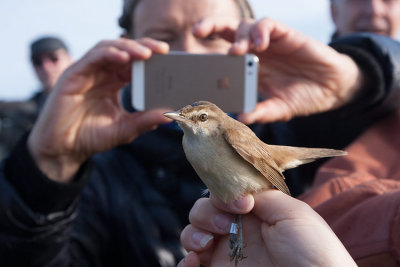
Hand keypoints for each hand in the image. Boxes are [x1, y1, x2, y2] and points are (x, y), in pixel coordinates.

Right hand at [28, 38, 170, 181]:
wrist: (64, 149)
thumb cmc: (91, 137)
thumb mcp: (125, 129)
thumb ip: (145, 121)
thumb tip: (170, 115)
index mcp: (114, 83)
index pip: (135, 64)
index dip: (152, 60)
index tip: (170, 60)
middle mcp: (102, 74)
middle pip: (125, 51)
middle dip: (145, 48)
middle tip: (163, 50)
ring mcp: (87, 72)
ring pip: (110, 49)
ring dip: (129, 48)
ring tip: (147, 53)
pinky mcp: (73, 75)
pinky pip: (93, 58)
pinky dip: (109, 53)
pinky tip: (124, 57)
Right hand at [179, 191, 355, 266]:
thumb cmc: (313, 251)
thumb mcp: (293, 213)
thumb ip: (262, 195)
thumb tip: (238, 190)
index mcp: (255, 212)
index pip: (225, 193)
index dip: (224, 193)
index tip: (240, 203)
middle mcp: (238, 230)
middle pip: (204, 210)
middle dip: (207, 212)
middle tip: (227, 224)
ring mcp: (227, 253)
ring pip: (192, 234)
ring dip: (192, 233)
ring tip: (207, 243)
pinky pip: (190, 264)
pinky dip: (185, 262)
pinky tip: (194, 261)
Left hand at [194, 17, 362, 123]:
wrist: (333, 88)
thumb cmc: (303, 97)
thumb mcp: (279, 108)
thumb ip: (261, 111)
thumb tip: (242, 117)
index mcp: (247, 69)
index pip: (221, 55)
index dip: (206, 54)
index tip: (190, 61)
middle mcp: (254, 52)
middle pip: (227, 32)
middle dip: (211, 27)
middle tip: (198, 33)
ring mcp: (270, 42)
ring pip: (246, 26)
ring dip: (238, 35)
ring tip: (237, 50)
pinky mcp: (286, 35)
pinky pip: (269, 26)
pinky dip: (262, 32)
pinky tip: (260, 45)